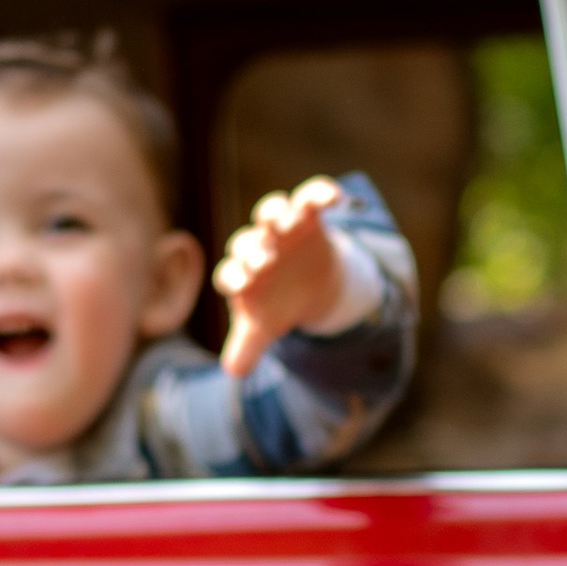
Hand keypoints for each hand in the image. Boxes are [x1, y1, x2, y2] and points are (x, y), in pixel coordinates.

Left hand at [215, 178, 351, 377]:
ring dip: (276, 212)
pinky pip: (310, 198)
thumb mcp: (265, 328)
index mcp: (242, 273)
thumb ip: (248, 347)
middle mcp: (256, 245)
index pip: (231, 272)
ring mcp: (280, 228)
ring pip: (272, 210)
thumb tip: (234, 372)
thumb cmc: (278, 305)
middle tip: (265, 261)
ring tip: (287, 222)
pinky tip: (335, 198)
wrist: (308, 285)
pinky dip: (321, 193)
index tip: (242, 285)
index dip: (235, 276)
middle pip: (248, 241)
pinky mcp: (307, 215)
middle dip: (255, 249)